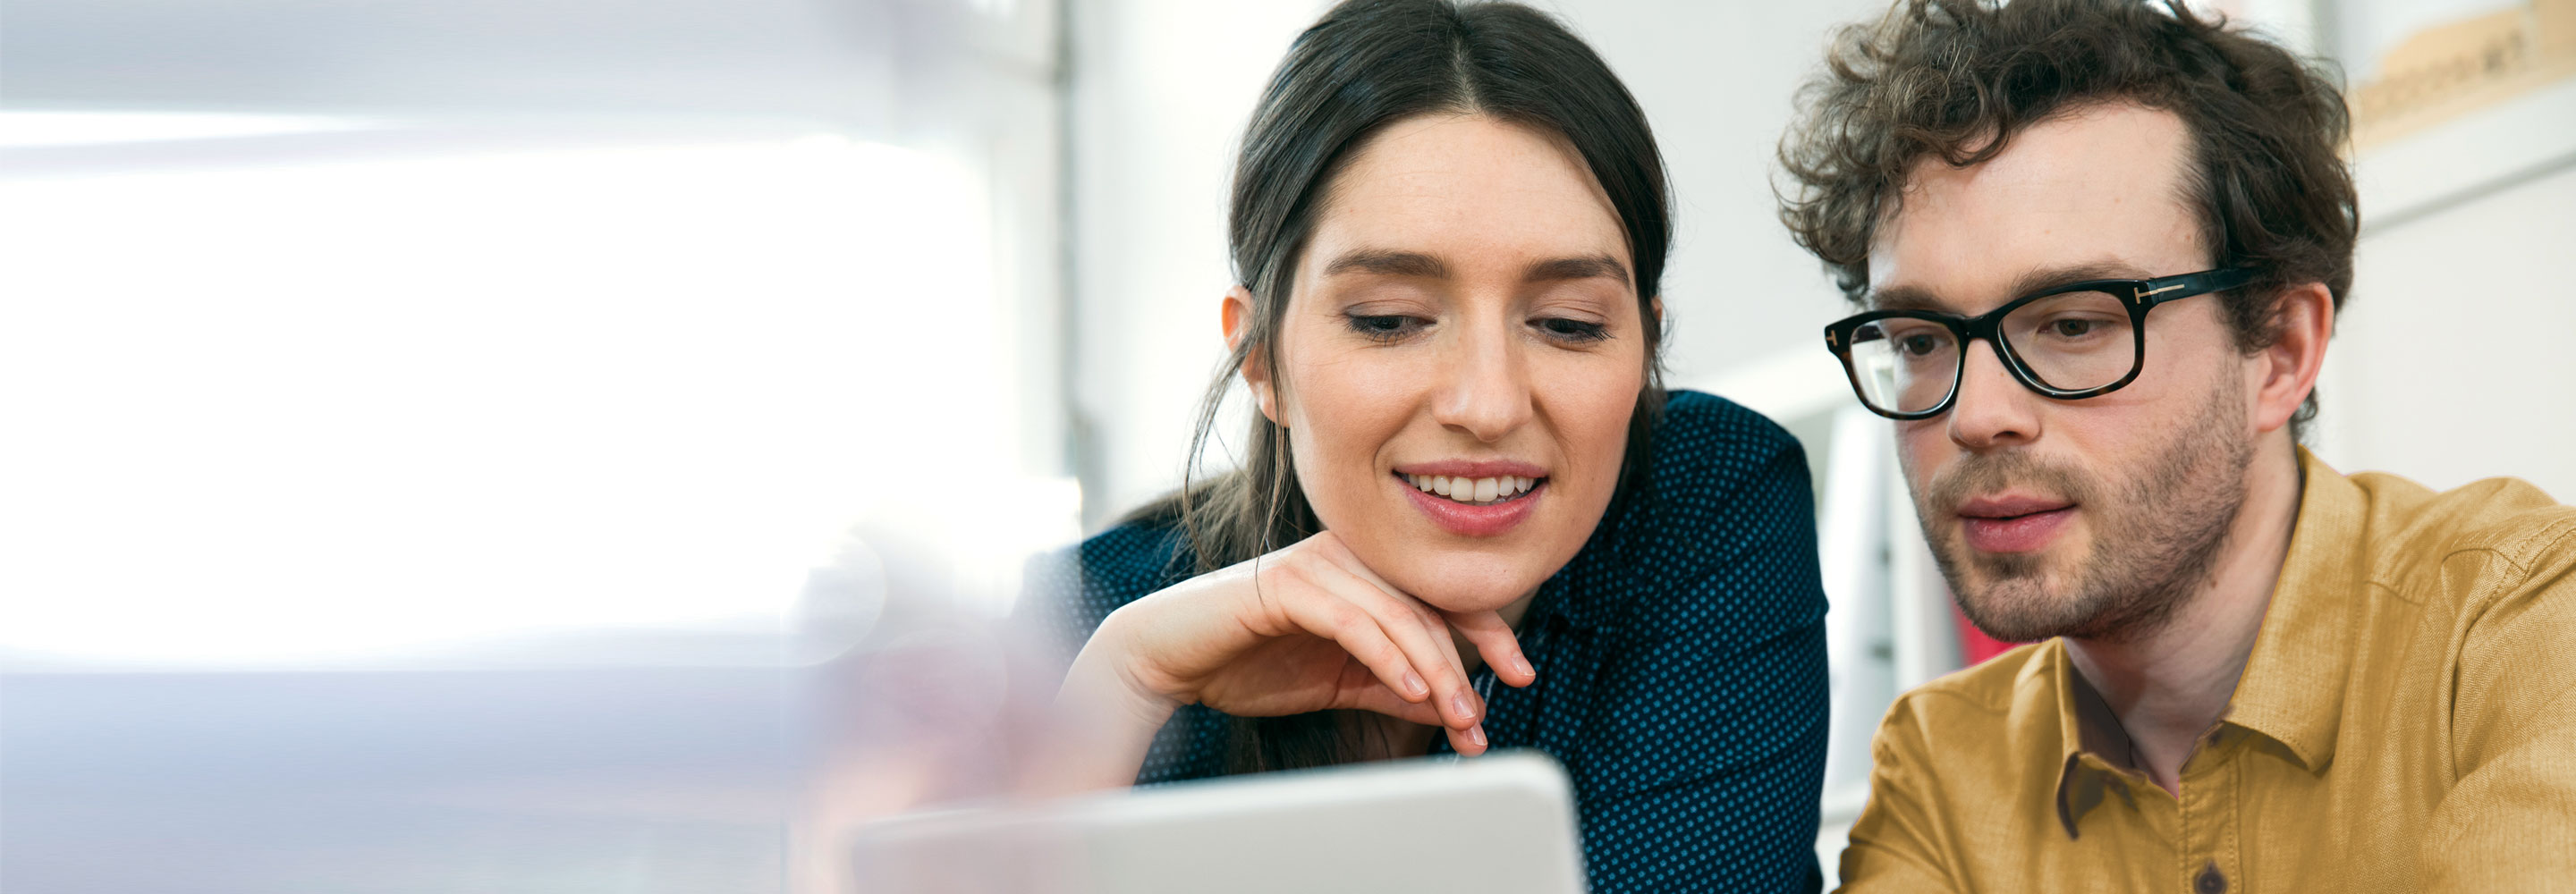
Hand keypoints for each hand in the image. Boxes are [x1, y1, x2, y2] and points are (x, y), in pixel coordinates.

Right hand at [1053, 530, 1536, 783]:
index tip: (1520, 675)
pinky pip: (1356, 622)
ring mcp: (1318, 564)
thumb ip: (1395, 687)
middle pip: (1430, 603)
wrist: (1170, 657)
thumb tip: (1459, 709)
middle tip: (1484, 715)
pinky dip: (1390, 657)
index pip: (1442, 595)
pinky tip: (1414, 690)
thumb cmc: (1249, 661)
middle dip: (1469, 662)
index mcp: (1364, 569)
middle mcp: (1348, 555)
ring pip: (1399, 614)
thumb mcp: (1339, 682)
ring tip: (1459, 715)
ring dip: (1436, 669)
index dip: (1489, 633)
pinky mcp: (1288, 585)